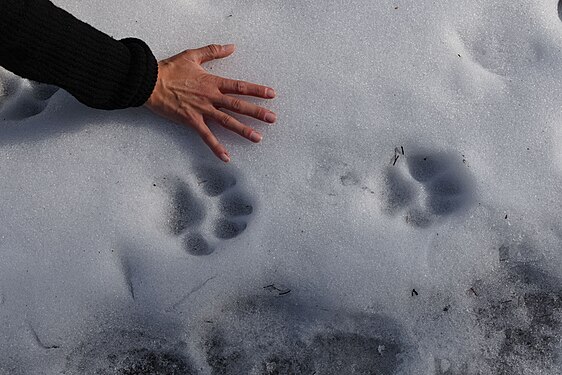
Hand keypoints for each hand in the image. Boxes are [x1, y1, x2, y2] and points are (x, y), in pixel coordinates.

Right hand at [144, 44, 276, 162]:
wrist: (150, 82)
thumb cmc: (169, 69)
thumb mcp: (192, 55)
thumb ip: (213, 51)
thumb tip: (232, 46)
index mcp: (212, 82)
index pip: (239, 87)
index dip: (257, 90)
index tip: (271, 94)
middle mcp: (210, 97)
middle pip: (238, 105)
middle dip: (257, 112)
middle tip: (272, 119)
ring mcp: (202, 110)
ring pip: (227, 122)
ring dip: (243, 130)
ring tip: (258, 138)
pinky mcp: (191, 121)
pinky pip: (206, 137)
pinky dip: (216, 148)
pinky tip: (226, 158)